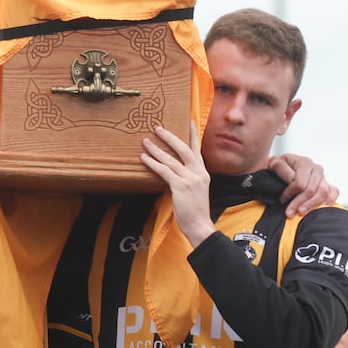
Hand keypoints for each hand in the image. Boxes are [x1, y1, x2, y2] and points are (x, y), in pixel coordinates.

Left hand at [139, 122, 214, 246]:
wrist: (200, 226)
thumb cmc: (195, 211)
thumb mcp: (195, 190)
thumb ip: (187, 179)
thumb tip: (172, 172)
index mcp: (203, 172)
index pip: (197, 149)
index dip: (193, 135)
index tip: (189, 121)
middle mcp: (198, 173)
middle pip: (183, 149)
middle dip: (169, 137)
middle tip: (157, 128)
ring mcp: (190, 179)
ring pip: (170, 160)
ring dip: (156, 149)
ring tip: (145, 141)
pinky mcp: (181, 187)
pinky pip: (164, 171)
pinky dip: (153, 163)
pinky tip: (144, 158)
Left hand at [267, 153, 338, 217]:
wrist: (282, 167)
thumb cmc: (279, 167)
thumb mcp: (276, 165)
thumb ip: (284, 172)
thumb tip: (293, 181)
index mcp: (305, 162)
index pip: (300, 183)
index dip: (290, 193)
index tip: (282, 200)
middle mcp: (316, 169)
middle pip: (311, 190)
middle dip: (299, 203)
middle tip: (290, 213)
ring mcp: (323, 177)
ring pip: (323, 193)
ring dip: (311, 205)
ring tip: (301, 213)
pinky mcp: (328, 184)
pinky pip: (334, 192)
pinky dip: (328, 201)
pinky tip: (319, 209)